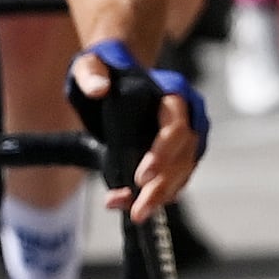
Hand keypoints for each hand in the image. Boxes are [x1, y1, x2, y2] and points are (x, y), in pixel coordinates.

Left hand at [66, 40, 203, 216]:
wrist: (119, 75)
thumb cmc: (107, 69)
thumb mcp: (91, 65)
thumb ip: (91, 72)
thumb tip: (98, 88)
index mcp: (172, 94)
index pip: (175, 126)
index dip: (163, 153)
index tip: (140, 176)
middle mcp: (187, 117)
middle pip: (184, 157)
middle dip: (162, 186)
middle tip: (139, 209)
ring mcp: (186, 138)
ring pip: (182, 173)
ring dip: (160, 196)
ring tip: (135, 213)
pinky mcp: (177, 155)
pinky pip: (174, 179)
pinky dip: (156, 195)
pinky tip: (132, 206)